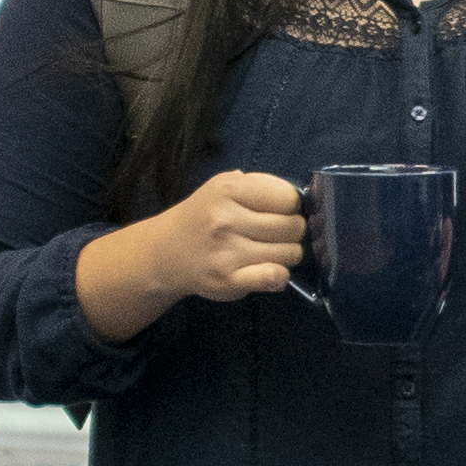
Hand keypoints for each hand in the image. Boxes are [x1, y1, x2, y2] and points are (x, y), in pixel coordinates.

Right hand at [140, 169, 305, 304]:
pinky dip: (280, 276)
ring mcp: (226, 251)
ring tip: (271, 250)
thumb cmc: (204, 216)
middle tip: (278, 234)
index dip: (291, 206)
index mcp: (228, 189)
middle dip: (293, 231)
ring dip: (288, 253)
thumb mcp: (224, 186)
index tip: (280, 212)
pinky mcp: (228, 279)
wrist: (165, 252)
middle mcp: (225, 219)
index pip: (289, 197)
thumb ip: (261, 186)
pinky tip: (271, 271)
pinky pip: (274, 276)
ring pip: (290, 252)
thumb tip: (300, 199)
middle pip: (293, 226)